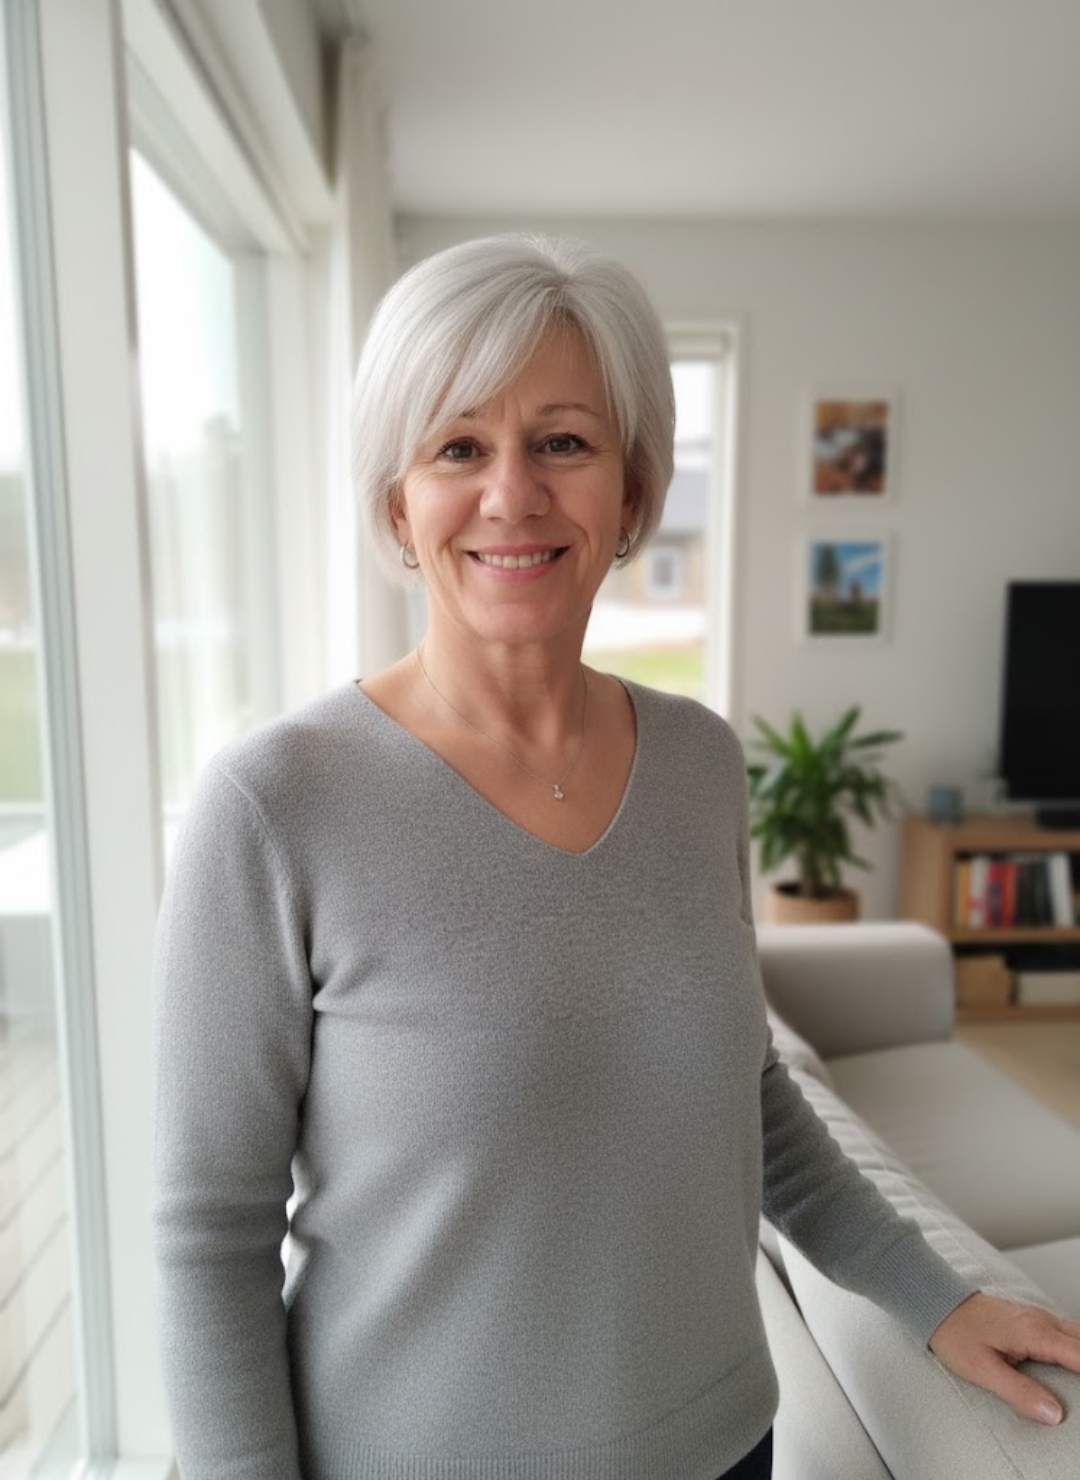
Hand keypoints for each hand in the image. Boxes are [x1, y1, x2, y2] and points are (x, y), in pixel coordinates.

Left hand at [929, 1292, 1079, 1424]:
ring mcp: (1038, 1316)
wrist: (937, 1303)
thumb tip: (1055, 1414)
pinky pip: (1067, 1331)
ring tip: (1075, 1382)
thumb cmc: (956, 1334)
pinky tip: (1071, 1365)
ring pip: (1078, 1334)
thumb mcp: (982, 1370)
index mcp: (1034, 1333)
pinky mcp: (1033, 1318)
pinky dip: (1076, 1348)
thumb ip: (1020, 1392)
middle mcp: (1041, 1320)